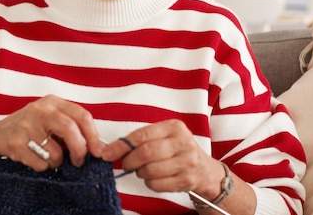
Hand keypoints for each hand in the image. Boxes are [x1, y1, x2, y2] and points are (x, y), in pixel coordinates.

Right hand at [0, 95, 103, 170]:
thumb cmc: (31, 128)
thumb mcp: (50, 118)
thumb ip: (71, 126)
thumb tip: (97, 147)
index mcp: (52, 102)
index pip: (81, 115)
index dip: (94, 135)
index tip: (99, 152)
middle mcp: (39, 110)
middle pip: (69, 130)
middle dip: (79, 150)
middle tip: (79, 161)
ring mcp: (25, 126)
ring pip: (55, 152)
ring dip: (57, 162)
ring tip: (49, 158)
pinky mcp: (15, 143)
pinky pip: (40, 163)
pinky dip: (43, 167)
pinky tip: (35, 160)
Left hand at [101, 119, 224, 199]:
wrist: (204, 170)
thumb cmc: (177, 150)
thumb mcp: (165, 136)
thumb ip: (142, 138)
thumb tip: (113, 149)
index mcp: (174, 127)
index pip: (141, 135)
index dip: (121, 145)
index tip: (108, 153)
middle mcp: (183, 142)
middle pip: (145, 153)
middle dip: (129, 161)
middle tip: (126, 164)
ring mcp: (187, 162)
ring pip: (150, 170)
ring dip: (140, 173)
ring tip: (143, 170)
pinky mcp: (187, 180)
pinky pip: (157, 184)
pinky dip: (150, 183)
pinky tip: (154, 178)